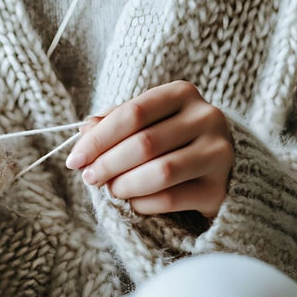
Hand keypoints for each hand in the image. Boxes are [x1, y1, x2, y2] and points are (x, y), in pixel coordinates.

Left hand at [65, 81, 233, 217]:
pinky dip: (143, 203)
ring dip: (124, 185)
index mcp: (183, 93)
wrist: (221, 166)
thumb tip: (83, 130)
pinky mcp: (220, 187)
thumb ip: (116, 121)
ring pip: (160, 172)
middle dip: (108, 164)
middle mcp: (206, 117)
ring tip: (111, 190)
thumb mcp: (147, 121)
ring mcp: (218, 153)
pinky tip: (133, 202)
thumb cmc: (173, 138)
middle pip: (144, 143)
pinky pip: (171, 198)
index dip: (99, 138)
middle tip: (89, 178)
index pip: (133, 113)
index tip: (75, 159)